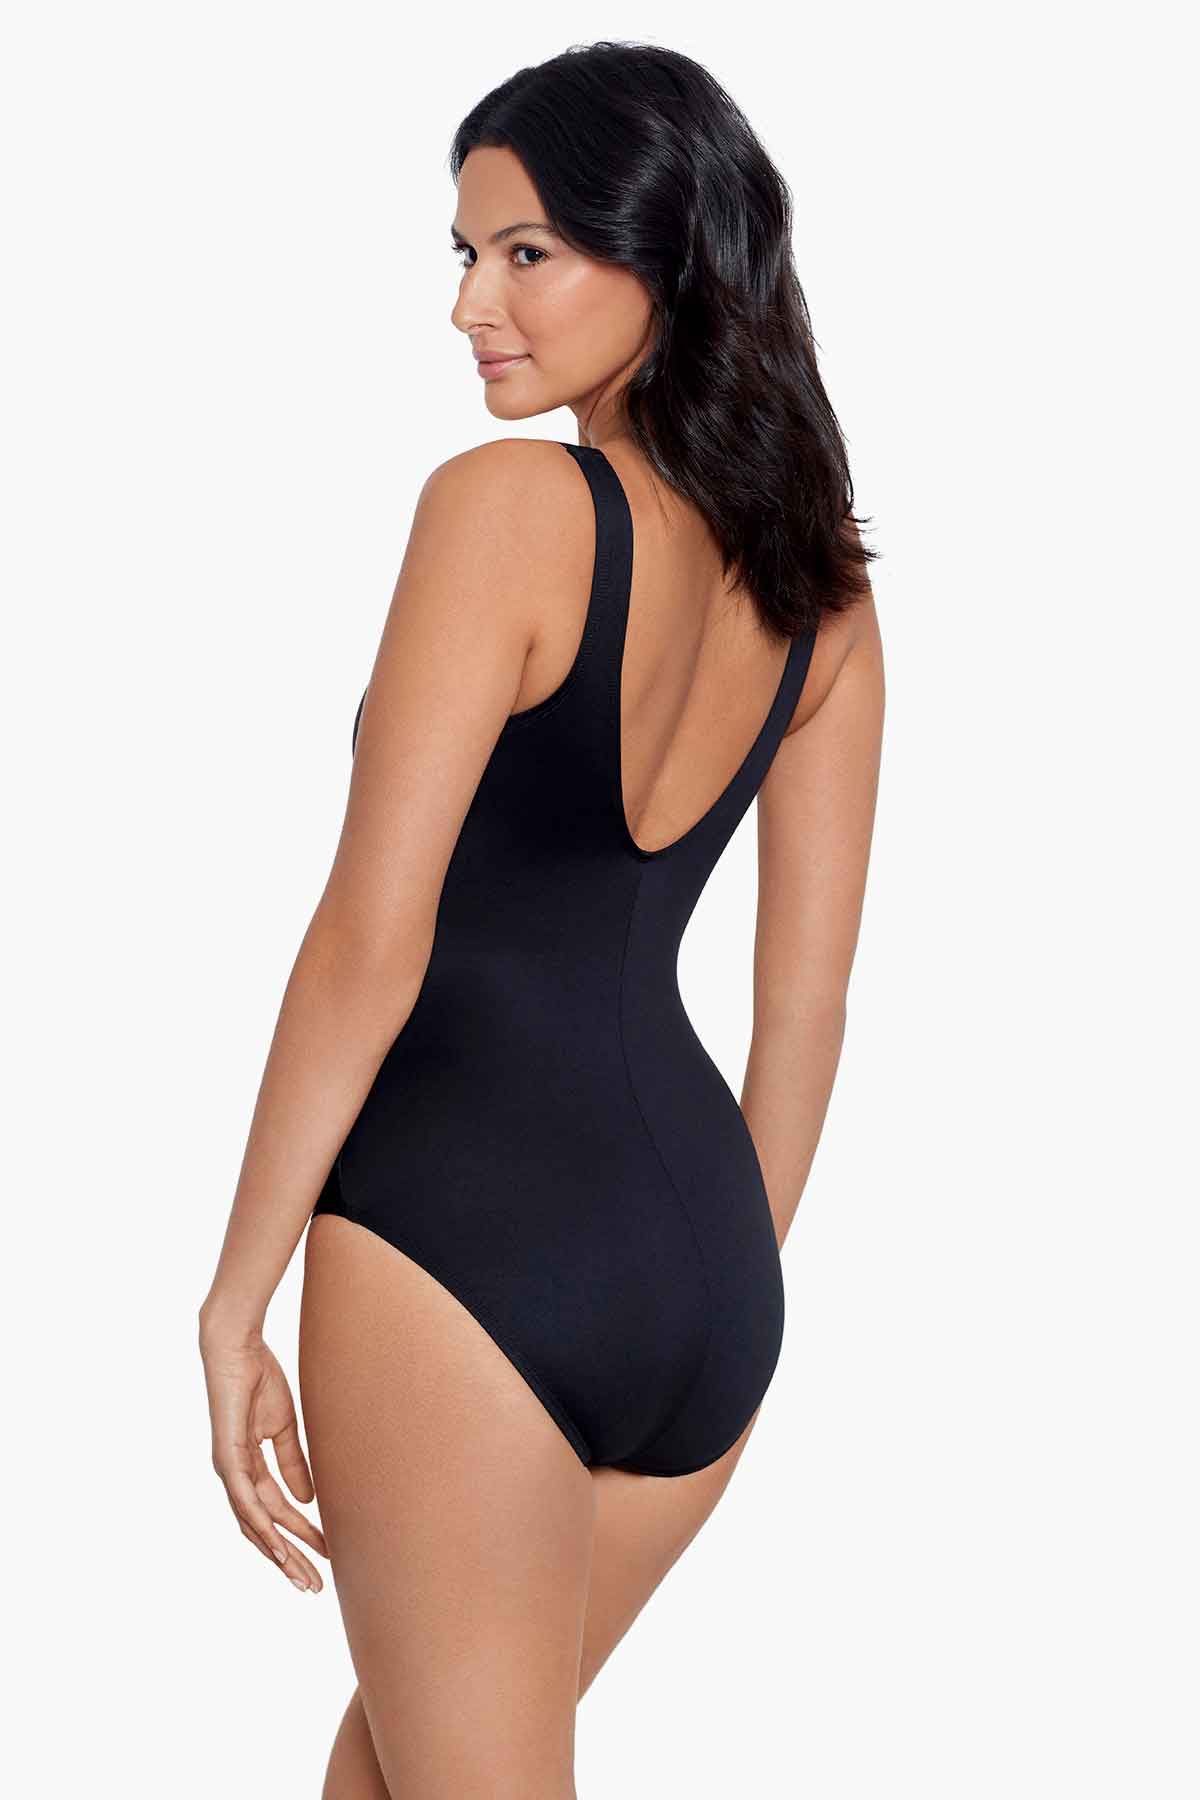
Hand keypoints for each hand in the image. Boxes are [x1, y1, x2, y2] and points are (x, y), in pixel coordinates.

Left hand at [200, 1322, 329, 1593]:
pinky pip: (244, 1499)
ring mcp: (229, 1469)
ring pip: (253, 1524)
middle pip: (263, 1530)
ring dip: (278, 1552)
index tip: (325, 1557)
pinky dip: (260, 1523)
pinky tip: (277, 1543)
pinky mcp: (227, 1456)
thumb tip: (305, 1500)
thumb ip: (292, 1463)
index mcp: (249, 1468)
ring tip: (302, 1575)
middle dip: (290, 1559)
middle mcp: (236, 1476)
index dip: (299, 1538)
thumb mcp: (283, 1428)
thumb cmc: (257, 1379)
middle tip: (314, 1587)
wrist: (236, 1347)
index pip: (275, 1515)